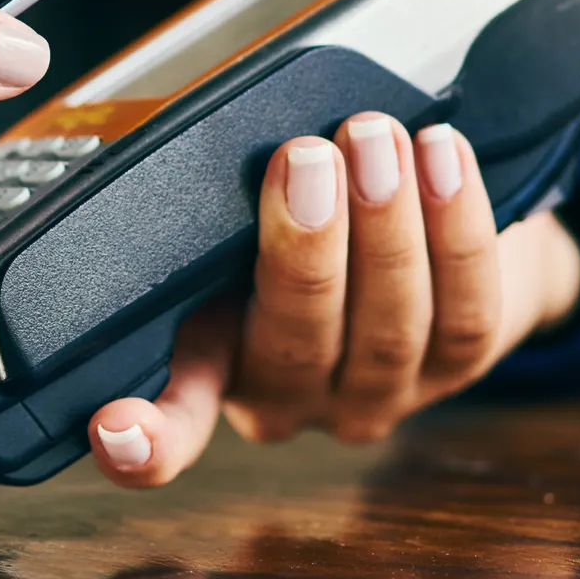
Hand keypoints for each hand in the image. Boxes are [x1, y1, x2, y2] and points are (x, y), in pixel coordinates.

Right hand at [88, 114, 579, 485]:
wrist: (419, 242)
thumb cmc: (301, 220)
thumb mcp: (235, 224)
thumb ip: (219, 214)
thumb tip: (209, 139)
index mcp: (215, 369)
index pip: (174, 423)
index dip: (144, 439)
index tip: (113, 427)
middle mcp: (295, 400)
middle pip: (297, 341)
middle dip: (305, 248)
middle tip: (304, 158)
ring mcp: (379, 393)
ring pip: (388, 326)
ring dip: (386, 225)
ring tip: (376, 139)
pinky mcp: (459, 368)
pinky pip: (467, 306)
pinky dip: (456, 224)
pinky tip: (444, 155)